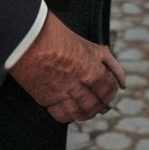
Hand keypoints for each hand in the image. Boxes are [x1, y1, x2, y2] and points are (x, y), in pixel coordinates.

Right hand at [9, 11, 124, 123]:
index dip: (112, 91)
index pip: (109, 88)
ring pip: (82, 112)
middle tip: (102, 105)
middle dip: (102, 105)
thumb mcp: (87, 44)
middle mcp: (79, 82)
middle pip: (97, 103)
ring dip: (88, 113)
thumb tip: (122, 81)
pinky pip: (63, 116)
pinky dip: (70, 116)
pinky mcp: (47, 99)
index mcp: (91, 66)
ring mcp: (63, 92)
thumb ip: (106, 61)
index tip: (111, 91)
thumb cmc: (56, 33)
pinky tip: (72, 112)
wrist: (26, 35)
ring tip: (89, 110)